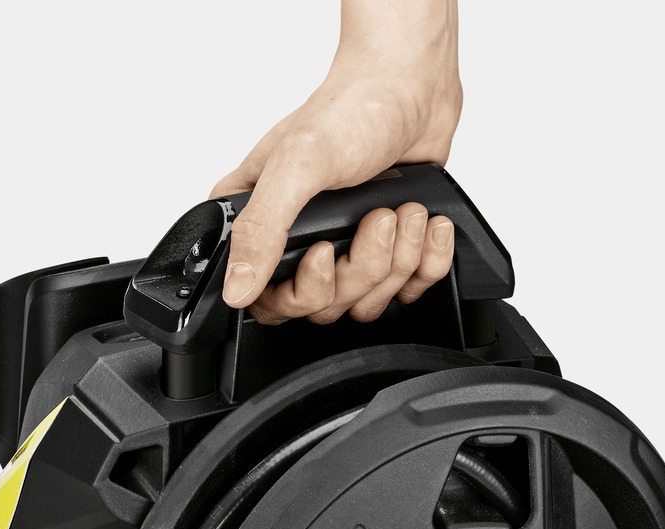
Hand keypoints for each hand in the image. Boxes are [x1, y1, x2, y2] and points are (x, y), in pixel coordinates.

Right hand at [211, 0, 461, 322]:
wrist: (413, 86)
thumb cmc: (352, 109)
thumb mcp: (297, 165)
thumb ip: (262, 230)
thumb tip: (236, 287)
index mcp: (260, 222)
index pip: (267, 301)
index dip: (301, 292)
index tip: (323, 252)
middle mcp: (299, 240)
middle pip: (325, 306)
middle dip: (362, 266)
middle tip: (375, 218)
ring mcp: (346, 248)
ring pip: (368, 300)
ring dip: (399, 257)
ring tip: (402, 209)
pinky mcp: (389, 250)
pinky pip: (409, 288)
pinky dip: (428, 258)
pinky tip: (425, 220)